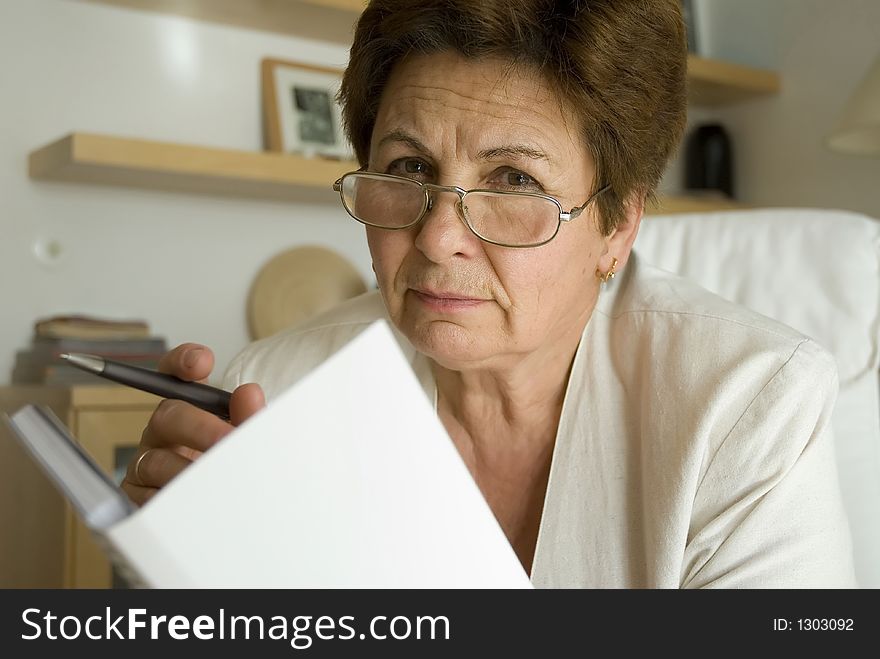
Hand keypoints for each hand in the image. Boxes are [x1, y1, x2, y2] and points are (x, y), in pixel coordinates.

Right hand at [121, 343, 264, 505]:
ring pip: (156, 461)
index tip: (201, 362)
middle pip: (168, 416)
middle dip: (200, 427)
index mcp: (189, 411)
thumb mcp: (244, 442)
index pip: (175, 375)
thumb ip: (248, 419)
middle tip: (226, 441)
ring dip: (190, 472)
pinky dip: (174, 502)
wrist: (224, 515)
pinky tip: (197, 507)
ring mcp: (146, 465)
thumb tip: (249, 394)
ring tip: (220, 483)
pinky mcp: (137, 499)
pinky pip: (147, 499)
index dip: (182, 361)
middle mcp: (164, 433)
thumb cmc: (232, 470)